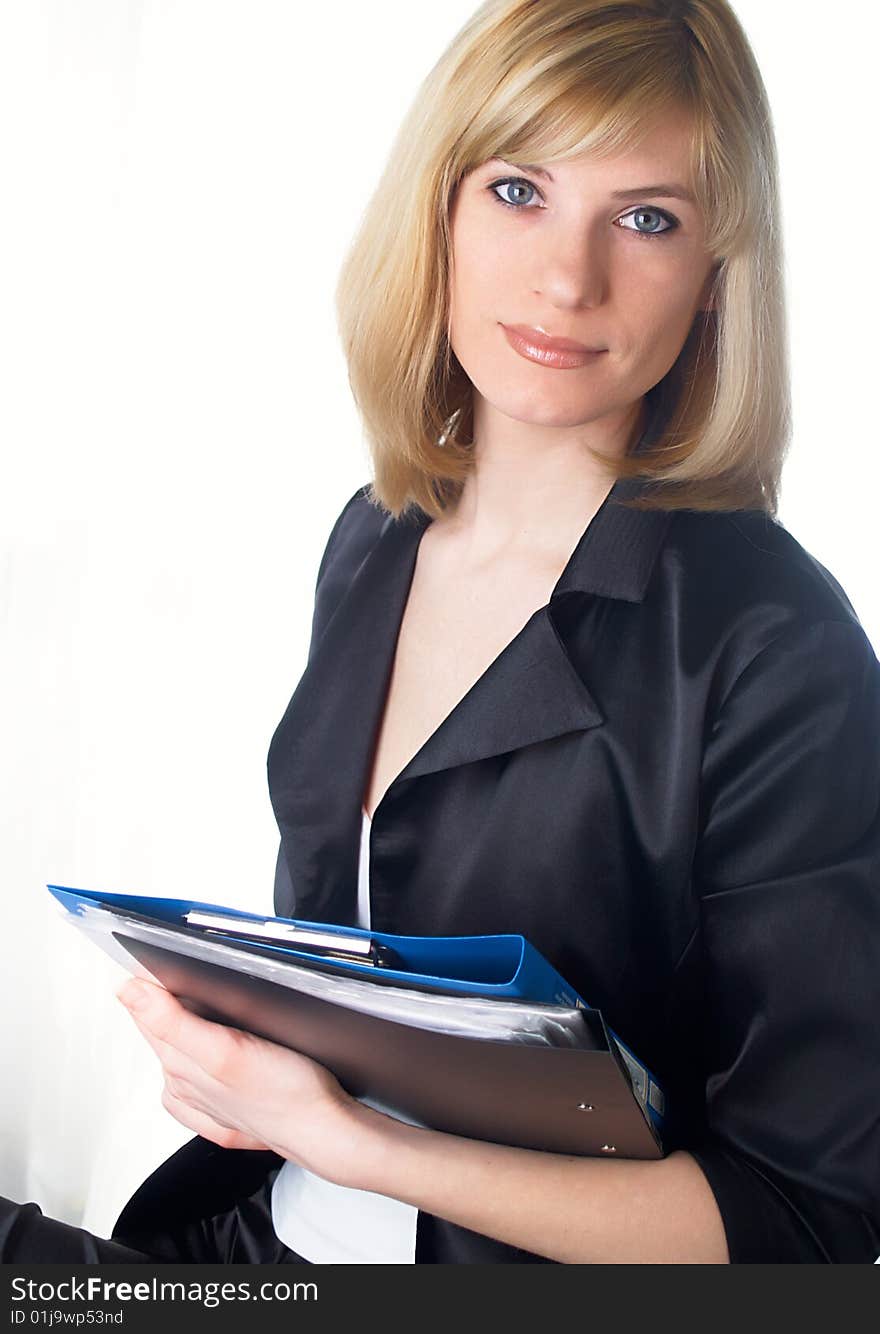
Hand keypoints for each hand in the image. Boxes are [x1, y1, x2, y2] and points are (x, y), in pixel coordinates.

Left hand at [115, 977, 365, 1183]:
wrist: (323, 1132)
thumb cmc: (285, 1093)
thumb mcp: (225, 1049)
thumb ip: (172, 1022)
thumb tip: (128, 993)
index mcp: (180, 1067)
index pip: (148, 1015)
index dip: (151, 984)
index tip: (164, 959)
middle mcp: (187, 1087)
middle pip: (163, 1035)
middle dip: (167, 1005)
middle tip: (188, 976)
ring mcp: (207, 1104)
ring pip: (182, 1058)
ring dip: (184, 1031)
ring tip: (205, 1007)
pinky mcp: (227, 1117)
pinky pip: (198, 1092)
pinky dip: (199, 1072)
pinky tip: (212, 1062)